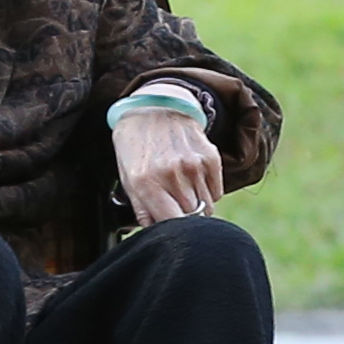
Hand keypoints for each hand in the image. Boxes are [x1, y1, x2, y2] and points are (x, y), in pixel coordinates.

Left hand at [115, 104, 223, 224]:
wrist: (154, 109)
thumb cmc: (136, 148)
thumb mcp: (128, 179)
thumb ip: (142, 210)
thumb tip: (156, 234)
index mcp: (147, 183)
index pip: (173, 224)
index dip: (176, 234)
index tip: (173, 234)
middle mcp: (172, 175)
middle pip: (192, 218)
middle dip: (185, 220)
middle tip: (175, 211)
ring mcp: (194, 166)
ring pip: (207, 208)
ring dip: (197, 207)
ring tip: (182, 192)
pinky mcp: (211, 158)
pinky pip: (216, 193)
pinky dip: (207, 193)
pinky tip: (192, 181)